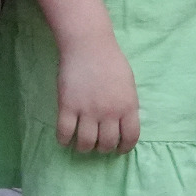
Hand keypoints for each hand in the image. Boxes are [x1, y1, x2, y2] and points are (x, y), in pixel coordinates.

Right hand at [55, 33, 139, 153]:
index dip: (124, 147)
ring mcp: (88, 110)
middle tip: (98, 145)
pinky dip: (64, 140)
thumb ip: (127, 104)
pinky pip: (65, 133)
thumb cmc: (111, 62)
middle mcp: (110, 112)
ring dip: (84, 148)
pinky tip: (65, 139)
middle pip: (107, 143)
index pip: (131, 137)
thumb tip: (124, 123)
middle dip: (103, 148)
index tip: (119, 150)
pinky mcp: (68, 107)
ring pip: (86, 143)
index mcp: (128, 106)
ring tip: (82, 144)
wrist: (88, 46)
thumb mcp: (128, 84)